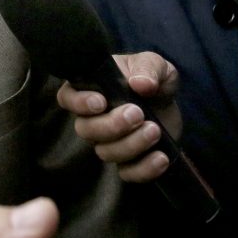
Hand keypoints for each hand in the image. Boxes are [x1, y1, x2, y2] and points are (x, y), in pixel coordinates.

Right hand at [56, 52, 180, 182]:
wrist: (170, 104)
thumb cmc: (152, 78)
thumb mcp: (155, 64)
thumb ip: (148, 68)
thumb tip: (142, 84)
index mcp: (90, 89)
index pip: (67, 98)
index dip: (78, 103)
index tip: (101, 102)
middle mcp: (93, 118)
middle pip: (85, 129)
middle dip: (111, 125)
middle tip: (138, 113)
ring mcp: (108, 142)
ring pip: (105, 152)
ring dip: (131, 144)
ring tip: (155, 130)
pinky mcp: (127, 160)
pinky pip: (126, 173)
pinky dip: (144, 169)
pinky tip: (161, 157)